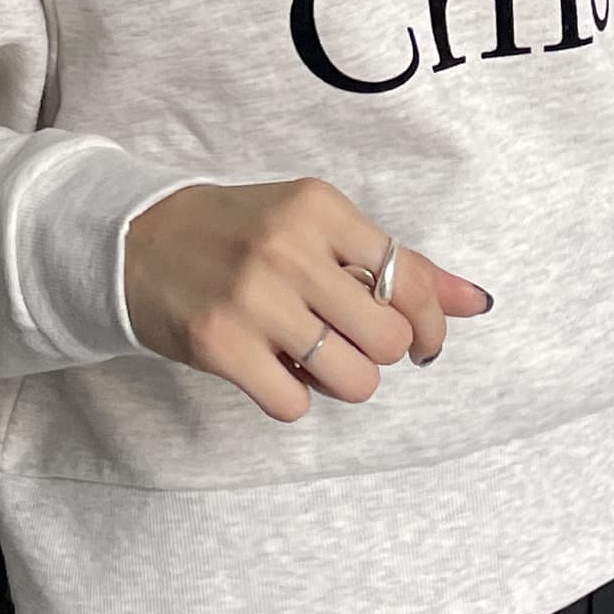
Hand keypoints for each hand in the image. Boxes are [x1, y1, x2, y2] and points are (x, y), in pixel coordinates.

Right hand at [124, 177, 494, 420]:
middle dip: (375, 352)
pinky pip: (295, 405)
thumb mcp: (316, 227)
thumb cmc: (240, 235)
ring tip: (307, 356)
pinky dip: (290, 397)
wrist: (137, 241)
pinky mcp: (220, 343)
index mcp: (320, 207)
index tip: (422, 343)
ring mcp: (253, 296)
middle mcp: (289, 247)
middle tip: (343, 341)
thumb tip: (477, 302)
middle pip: (387, 339)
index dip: (429, 326)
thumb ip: (394, 264)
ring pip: (354, 380)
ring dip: (339, 380)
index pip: (409, 280)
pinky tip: (269, 367)